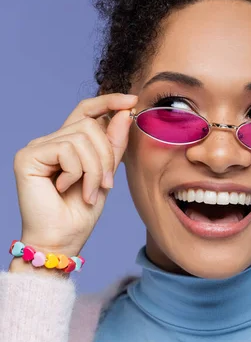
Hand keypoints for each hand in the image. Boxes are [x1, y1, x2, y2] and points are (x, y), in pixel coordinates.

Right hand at [12, 93, 137, 258]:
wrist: (62, 240)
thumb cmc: (80, 214)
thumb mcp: (105, 176)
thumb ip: (113, 146)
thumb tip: (124, 112)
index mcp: (67, 144)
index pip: (86, 111)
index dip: (108, 102)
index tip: (132, 101)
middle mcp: (50, 142)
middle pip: (89, 125)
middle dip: (106, 156)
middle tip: (107, 185)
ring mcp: (37, 148)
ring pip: (81, 137)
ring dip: (94, 169)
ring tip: (89, 192)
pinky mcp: (28, 157)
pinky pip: (66, 149)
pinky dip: (76, 172)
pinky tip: (65, 189)